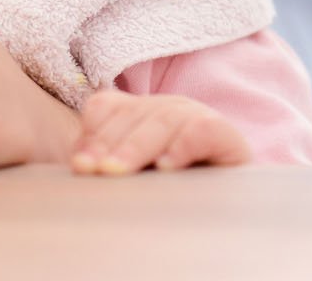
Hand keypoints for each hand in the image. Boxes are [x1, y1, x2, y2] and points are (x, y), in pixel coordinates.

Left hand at [70, 90, 251, 174]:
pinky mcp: (226, 134)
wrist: (233, 204)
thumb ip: (108, 163)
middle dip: (108, 143)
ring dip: (136, 147)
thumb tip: (78, 164)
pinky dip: (181, 146)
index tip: (79, 165)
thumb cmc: (177, 191)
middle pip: (133, 114)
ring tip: (118, 172)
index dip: (92, 133)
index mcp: (140, 112)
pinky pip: (201, 131)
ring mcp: (196, 116)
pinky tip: (166, 168)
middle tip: (95, 170)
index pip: (107, 108)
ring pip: (162, 121)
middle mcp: (167, 108)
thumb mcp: (138, 174)